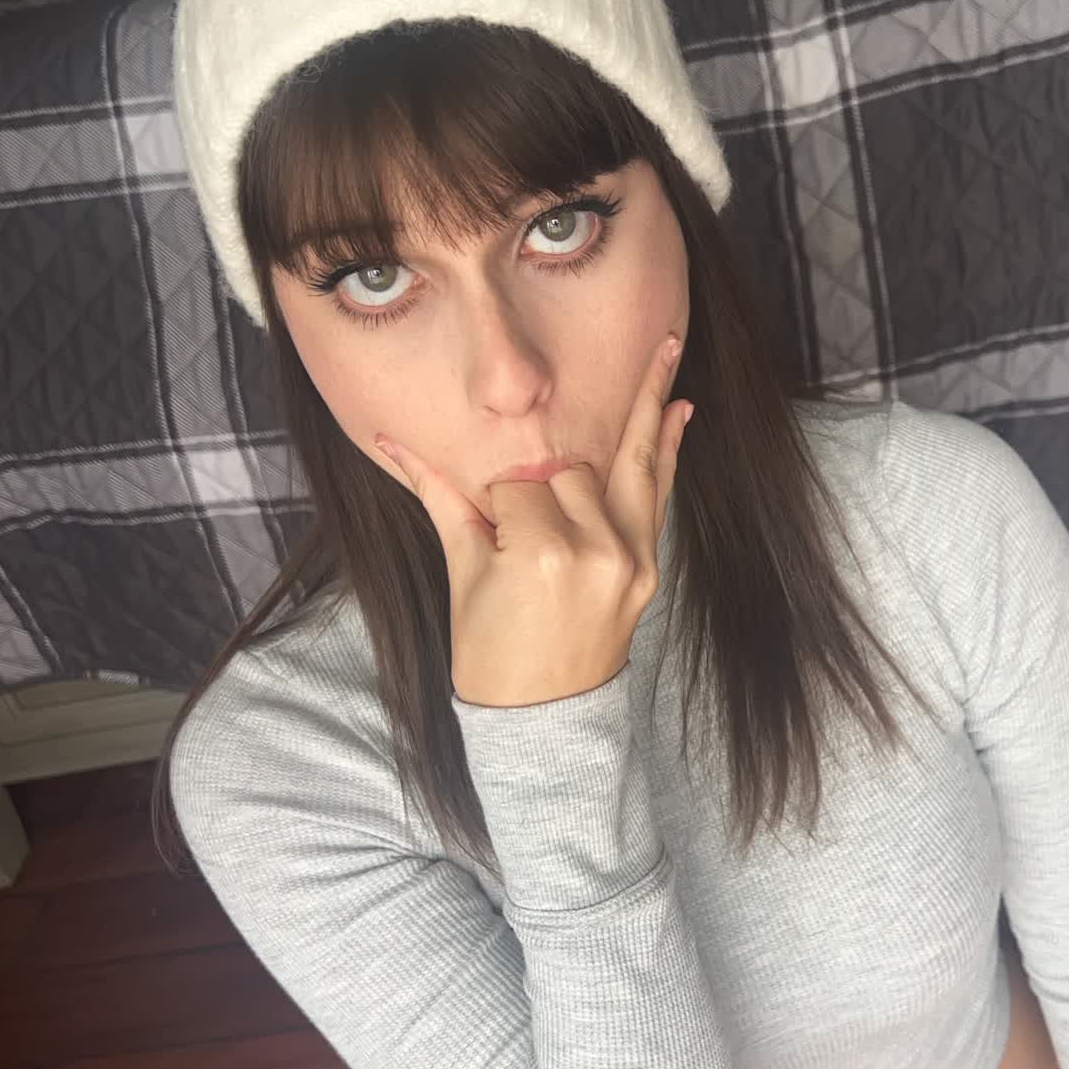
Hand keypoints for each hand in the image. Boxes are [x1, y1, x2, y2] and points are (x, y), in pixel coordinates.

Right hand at [375, 330, 689, 706]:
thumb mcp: (462, 573)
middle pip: (570, 472)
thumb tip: (389, 438)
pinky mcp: (648, 571)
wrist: (540, 722)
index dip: (498, 506)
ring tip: (667, 346)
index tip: (493, 542)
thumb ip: (438, 496)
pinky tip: (679, 407)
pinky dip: (667, 453)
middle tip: (532, 519)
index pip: (518, 488)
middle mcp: (596, 552)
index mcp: (543, 555)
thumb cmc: (490, 653)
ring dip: (630, 427)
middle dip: (546, 484)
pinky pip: (656, 497)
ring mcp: (630, 562)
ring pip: (623, 470)